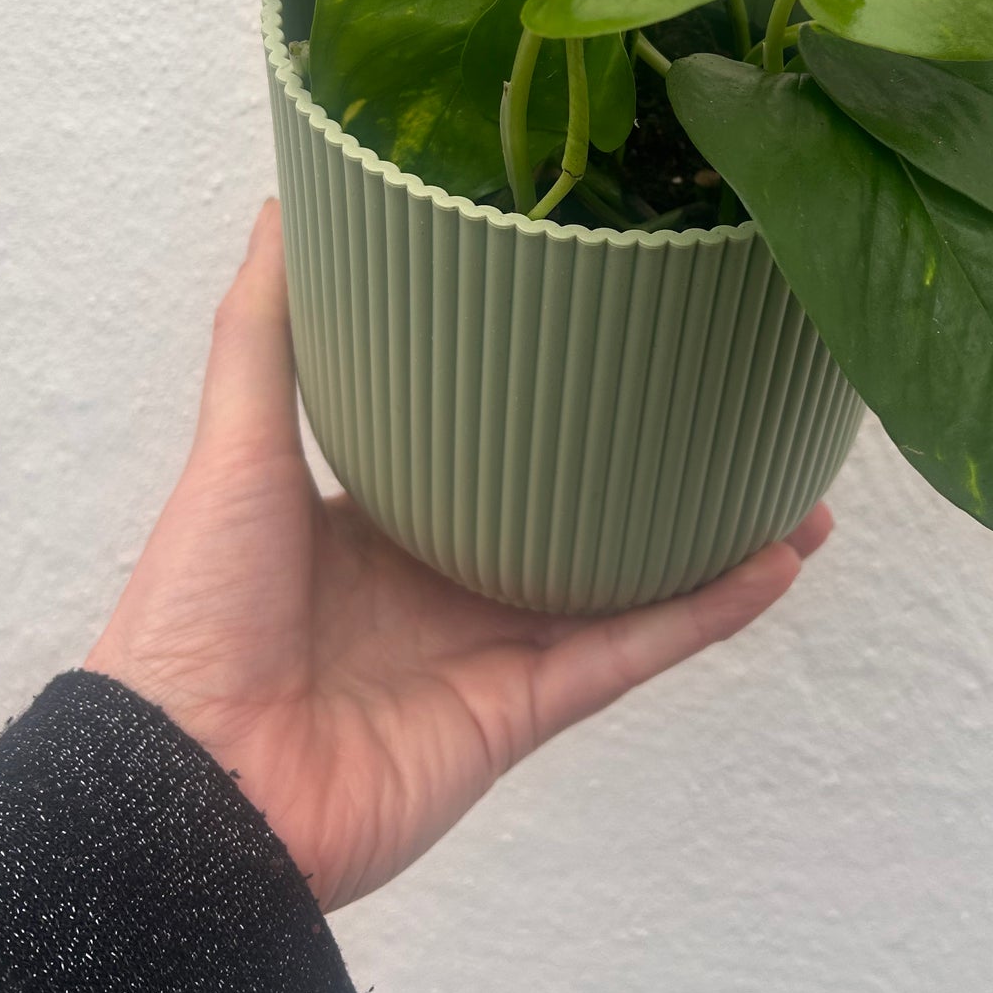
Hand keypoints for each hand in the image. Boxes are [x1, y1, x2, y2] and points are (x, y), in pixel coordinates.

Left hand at [87, 201, 832, 911]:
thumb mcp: (234, 442)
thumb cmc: (195, 610)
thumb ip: (264, 329)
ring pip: (630, 582)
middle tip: (732, 400)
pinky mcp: (524, 713)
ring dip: (716, 540)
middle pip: (577, 513)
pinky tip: (776, 559)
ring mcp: (490, 649)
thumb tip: (282, 202)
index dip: (551, 396)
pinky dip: (706, 612)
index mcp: (380, 518)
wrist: (191, 789)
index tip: (616, 332)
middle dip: (656, 467)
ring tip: (801, 487)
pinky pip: (632, 653)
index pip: (484, 444)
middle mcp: (444, 581)